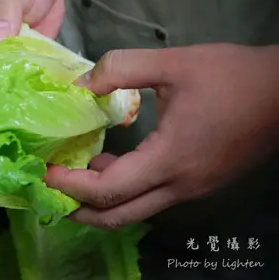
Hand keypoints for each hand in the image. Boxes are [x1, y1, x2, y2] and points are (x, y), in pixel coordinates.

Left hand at [44, 44, 278, 229]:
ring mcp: (192, 189)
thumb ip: (122, 68)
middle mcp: (180, 186)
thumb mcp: (174, 63)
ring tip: (74, 173)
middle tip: (50, 190)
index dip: (72, 184)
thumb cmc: (233, 77)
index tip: (46, 170)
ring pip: (136, 210)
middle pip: (118, 216)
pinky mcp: (200, 183)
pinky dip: (124, 189)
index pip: (109, 190)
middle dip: (79, 209)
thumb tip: (81, 84)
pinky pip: (153, 197)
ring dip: (101, 200)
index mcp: (170, 161)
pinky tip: (112, 160)